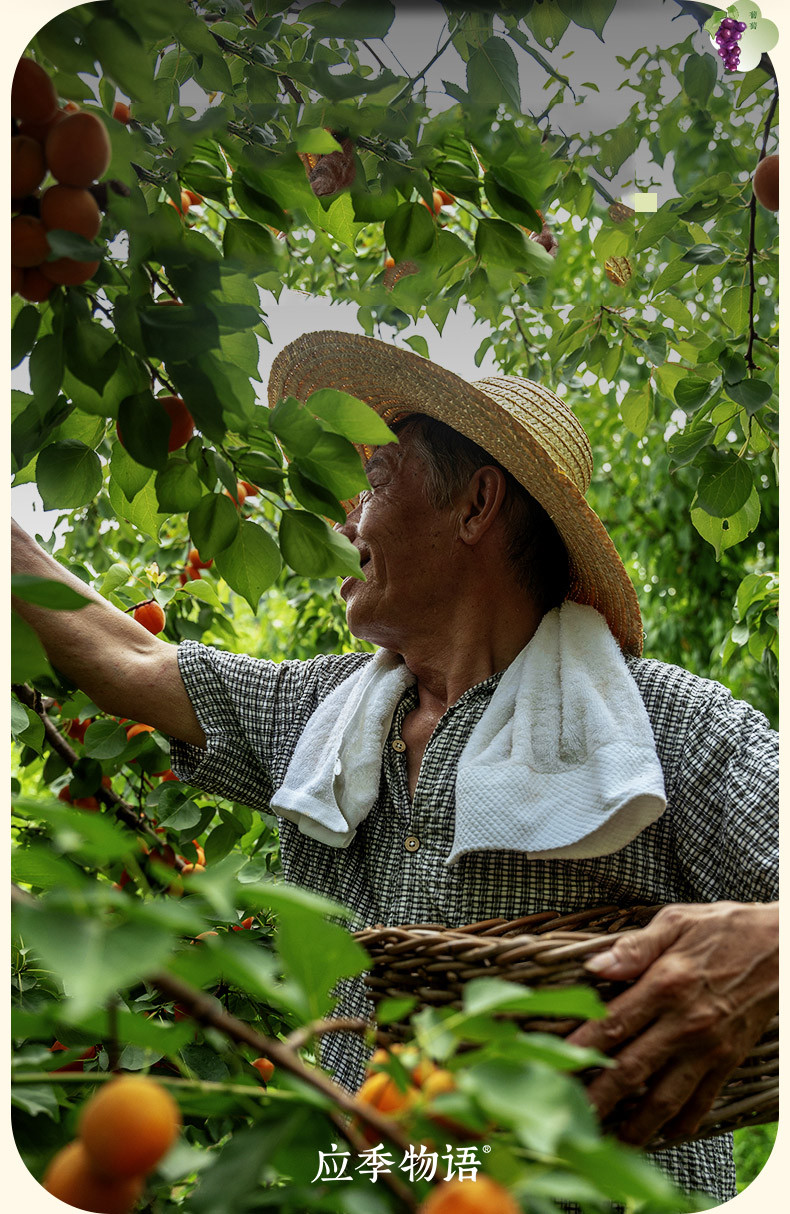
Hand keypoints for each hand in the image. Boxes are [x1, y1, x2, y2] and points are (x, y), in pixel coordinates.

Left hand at [565, 900, 777, 1145]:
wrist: (783, 946)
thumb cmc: (725, 928)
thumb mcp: (676, 922)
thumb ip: (634, 947)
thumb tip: (595, 966)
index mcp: (666, 984)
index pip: (613, 1023)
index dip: (581, 1048)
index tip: (555, 1066)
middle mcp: (685, 1022)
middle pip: (632, 1069)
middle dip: (598, 1098)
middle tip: (571, 1118)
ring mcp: (709, 1047)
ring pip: (666, 1097)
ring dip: (636, 1124)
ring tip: (610, 1142)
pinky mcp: (729, 1059)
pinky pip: (702, 1100)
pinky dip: (683, 1123)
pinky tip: (664, 1135)